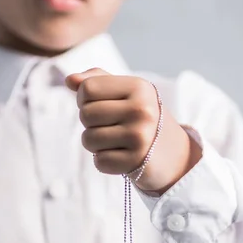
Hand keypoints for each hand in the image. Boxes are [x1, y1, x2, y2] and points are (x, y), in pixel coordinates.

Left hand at [65, 68, 200, 193]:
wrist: (172, 153)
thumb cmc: (140, 118)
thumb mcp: (125, 93)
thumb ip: (96, 80)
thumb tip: (70, 80)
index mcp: (139, 87)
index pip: (87, 88)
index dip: (85, 99)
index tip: (101, 106)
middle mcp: (142, 110)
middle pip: (85, 114)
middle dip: (90, 123)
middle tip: (110, 126)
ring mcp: (140, 137)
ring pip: (88, 139)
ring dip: (94, 144)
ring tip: (114, 141)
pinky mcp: (136, 162)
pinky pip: (99, 161)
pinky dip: (104, 161)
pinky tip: (120, 156)